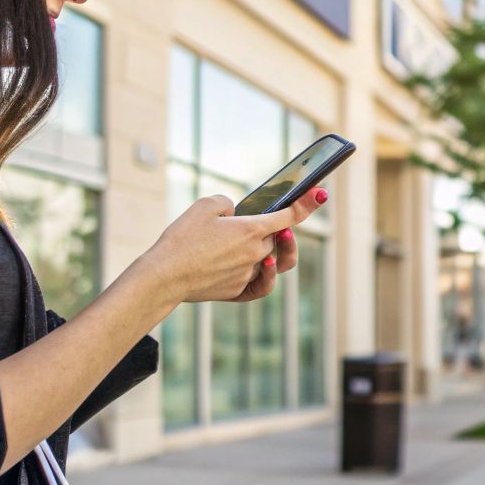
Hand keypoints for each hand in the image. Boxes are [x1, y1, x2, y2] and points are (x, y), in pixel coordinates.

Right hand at [140, 188, 326, 304]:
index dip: (306, 203)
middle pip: (278, 239)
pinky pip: (261, 285)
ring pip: (271, 261)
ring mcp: (248, 275)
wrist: (164, 276)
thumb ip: (228, 204)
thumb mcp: (204, 206)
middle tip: (261, 222)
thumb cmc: (181, 239)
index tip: (321, 193)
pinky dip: (264, 276)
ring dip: (268, 250)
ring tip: (257, 241)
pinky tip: (260, 267)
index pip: (289, 216)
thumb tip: (235, 214)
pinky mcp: (238, 292)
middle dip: (275, 229)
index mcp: (251, 230)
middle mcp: (256, 254)